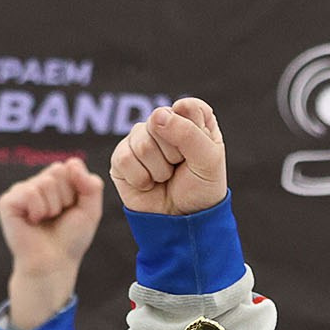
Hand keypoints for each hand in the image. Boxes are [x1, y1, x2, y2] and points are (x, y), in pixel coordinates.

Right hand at [0, 159, 104, 328]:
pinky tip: (33, 221)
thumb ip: (91, 185)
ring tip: (45, 221)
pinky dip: (37, 209)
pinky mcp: (7, 202)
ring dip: (52, 207)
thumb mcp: (90, 210)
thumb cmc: (71, 239)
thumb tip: (72, 163)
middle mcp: (36, 183)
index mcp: (54, 182)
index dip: (76, 190)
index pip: (70, 167)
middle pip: (57, 171)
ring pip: (45, 182)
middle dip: (65, 197)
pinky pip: (29, 192)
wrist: (54, 263)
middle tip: (57, 217)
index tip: (71, 209)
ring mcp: (20, 191)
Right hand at [110, 98, 226, 218]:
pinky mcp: (121, 158)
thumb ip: (188, 132)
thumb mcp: (208, 159)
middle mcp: (164, 124)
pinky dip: (141, 178)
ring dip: (159, 169)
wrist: (183, 222)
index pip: (187, 107)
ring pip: (142, 142)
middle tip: (179, 168)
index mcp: (192, 118)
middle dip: (174, 153)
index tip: (200, 151)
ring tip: (165, 177)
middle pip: (160, 120)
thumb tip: (157, 116)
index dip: (193, 130)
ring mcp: (140, 139)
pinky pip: (125, 158)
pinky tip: (149, 184)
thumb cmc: (200, 188)